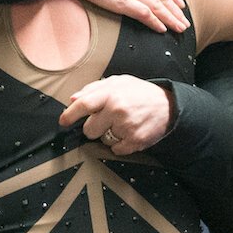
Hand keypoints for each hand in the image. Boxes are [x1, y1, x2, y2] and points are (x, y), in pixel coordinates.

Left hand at [59, 75, 173, 154]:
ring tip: (123, 124)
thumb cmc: (141, 93)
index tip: (63, 121)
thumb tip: (73, 99)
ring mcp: (126, 127)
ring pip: (103, 140)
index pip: (83, 105)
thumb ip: (94, 89)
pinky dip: (121, 144)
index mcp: (111, 93)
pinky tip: (130, 132)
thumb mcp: (119, 82)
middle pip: (90, 130)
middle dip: (95, 127)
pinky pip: (116, 150)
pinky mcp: (134, 141)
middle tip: (108, 120)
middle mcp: (117, 110)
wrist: (169, 106)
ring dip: (109, 135)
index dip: (70, 115)